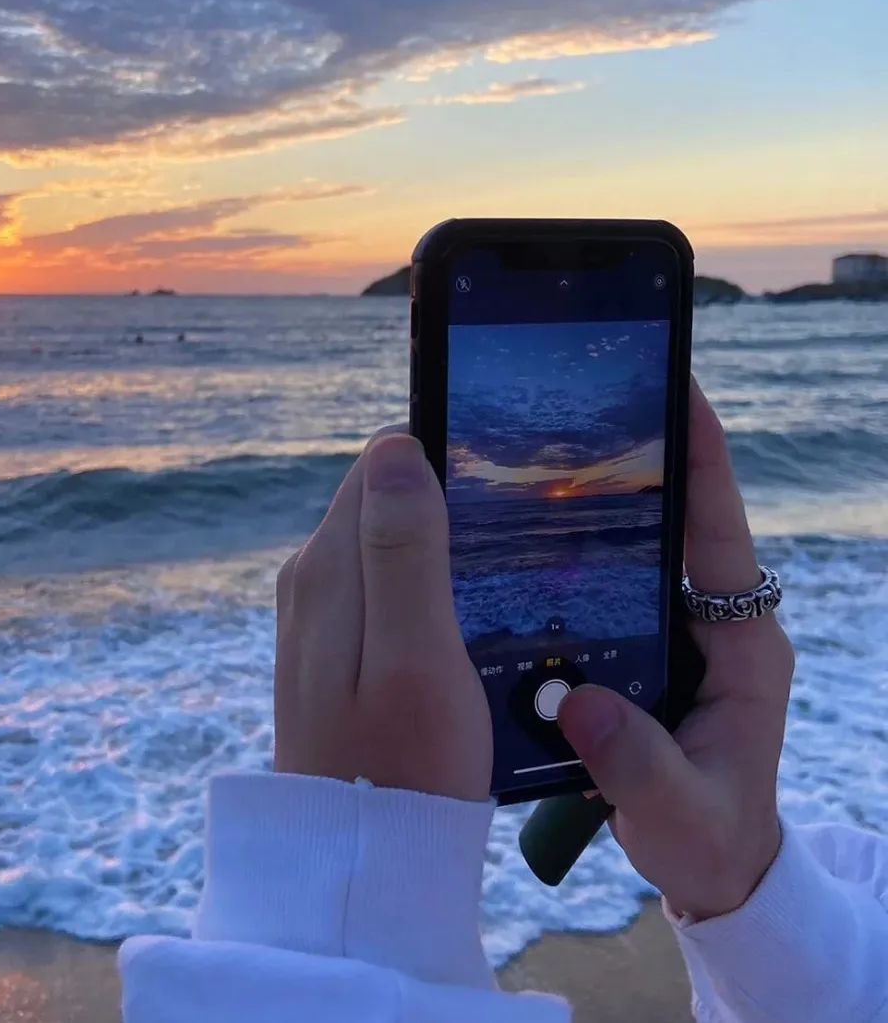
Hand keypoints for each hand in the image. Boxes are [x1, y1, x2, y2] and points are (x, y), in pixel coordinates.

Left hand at [274, 430, 491, 801]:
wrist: (359, 856)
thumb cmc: (404, 762)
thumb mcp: (415, 655)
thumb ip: (403, 550)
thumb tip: (395, 447)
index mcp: (328, 566)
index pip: (383, 465)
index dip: (444, 460)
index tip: (503, 481)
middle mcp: (312, 577)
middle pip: (385, 500)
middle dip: (447, 502)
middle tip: (518, 534)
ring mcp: (318, 613)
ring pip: (388, 542)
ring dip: (442, 546)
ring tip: (503, 573)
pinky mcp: (334, 646)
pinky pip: (384, 586)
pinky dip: (427, 585)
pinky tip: (468, 615)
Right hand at [558, 379, 792, 920]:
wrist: (708, 865)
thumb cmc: (711, 840)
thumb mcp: (683, 814)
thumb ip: (639, 767)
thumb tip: (576, 703)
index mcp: (743, 643)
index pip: (723, 532)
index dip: (704, 460)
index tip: (680, 390)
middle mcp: (708, 620)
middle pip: (674, 520)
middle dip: (637, 460)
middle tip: (582, 406)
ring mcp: (670, 631)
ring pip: (632, 550)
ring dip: (592, 505)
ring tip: (534, 458)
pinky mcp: (636, 646)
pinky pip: (601, 586)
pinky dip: (567, 558)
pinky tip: (513, 541)